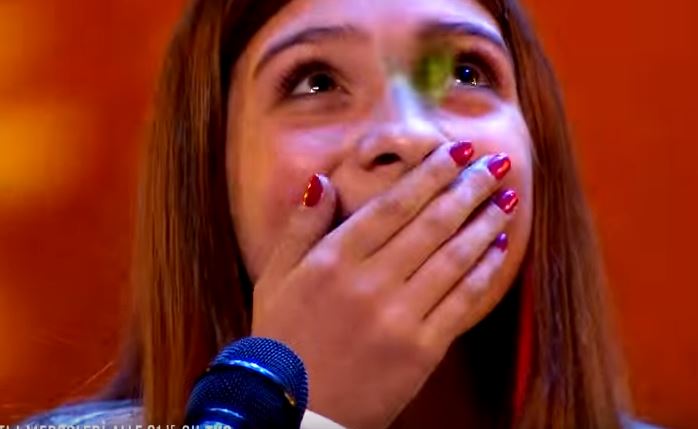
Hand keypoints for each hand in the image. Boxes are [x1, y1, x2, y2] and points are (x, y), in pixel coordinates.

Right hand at [251, 142, 517, 428]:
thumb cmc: (281, 341)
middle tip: (494, 163)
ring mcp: (398, 318)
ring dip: (484, 222)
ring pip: (452, 258)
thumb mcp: (274, 279)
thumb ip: (300, 227)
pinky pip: (462, 302)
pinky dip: (484, 270)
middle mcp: (369, 283)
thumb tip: (323, 181)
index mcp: (333, 261)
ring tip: (505, 196)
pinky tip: (499, 246)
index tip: (455, 151)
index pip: (392, 206)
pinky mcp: (421, 351)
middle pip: (430, 224)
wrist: (291, 411)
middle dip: (467, 188)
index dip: (429, 174)